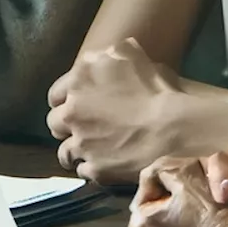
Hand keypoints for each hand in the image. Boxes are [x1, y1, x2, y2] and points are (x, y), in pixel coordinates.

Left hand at [47, 38, 190, 182]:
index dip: (65, 100)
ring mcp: (82, 143)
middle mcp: (73, 112)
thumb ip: (106, 57)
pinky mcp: (95, 169)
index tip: (74, 104)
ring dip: (74, 150)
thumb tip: (104, 57)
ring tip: (88, 151)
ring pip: (65, 152)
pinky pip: (84, 172)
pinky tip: (103, 165)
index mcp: (77, 81)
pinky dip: (92, 168)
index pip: (54, 95)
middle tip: (82, 126)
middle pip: (55, 123)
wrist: (173, 125)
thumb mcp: (128, 54)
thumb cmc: (155, 86)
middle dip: (66, 125)